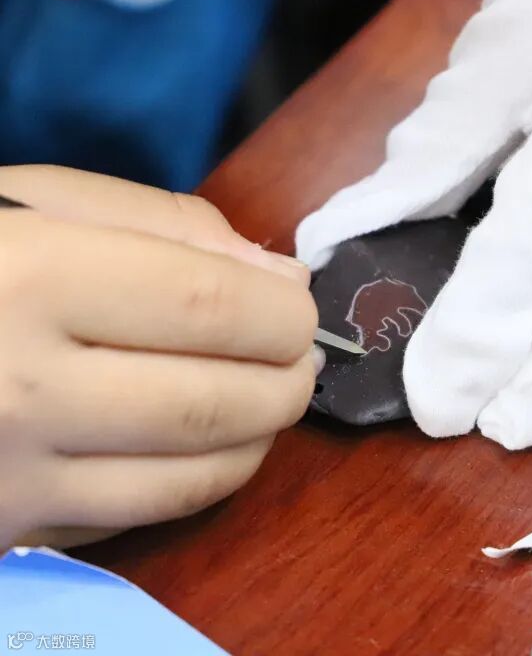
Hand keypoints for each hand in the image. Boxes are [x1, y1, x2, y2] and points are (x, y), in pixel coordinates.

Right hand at [0, 165, 318, 548]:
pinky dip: (202, 480)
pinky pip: (141, 517)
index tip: (298, 311)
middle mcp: (20, 390)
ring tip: (272, 398)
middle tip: (300, 360)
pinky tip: (212, 443)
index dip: (280, 314)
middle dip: (286, 382)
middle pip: (209, 402)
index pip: (207, 305)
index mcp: (32, 278)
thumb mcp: (48, 202)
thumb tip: (283, 283)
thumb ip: (172, 226)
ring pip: (188, 478)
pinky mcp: (9, 530)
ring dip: (258, 438)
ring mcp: (13, 476)